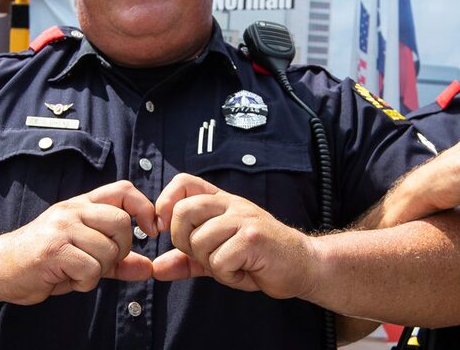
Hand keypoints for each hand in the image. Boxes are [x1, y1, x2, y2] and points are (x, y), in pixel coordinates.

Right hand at [0, 180, 156, 304]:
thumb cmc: (43, 260)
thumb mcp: (83, 254)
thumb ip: (117, 260)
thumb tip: (148, 268)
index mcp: (81, 205)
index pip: (124, 189)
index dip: (144, 207)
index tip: (150, 230)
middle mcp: (73, 211)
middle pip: (122, 222)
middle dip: (121, 249)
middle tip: (103, 261)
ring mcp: (62, 227)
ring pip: (108, 250)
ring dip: (99, 270)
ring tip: (78, 271)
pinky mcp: (54, 249)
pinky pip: (91, 269)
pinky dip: (85, 282)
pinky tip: (68, 279)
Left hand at [151, 173, 315, 299]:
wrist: (303, 265)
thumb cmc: (258, 259)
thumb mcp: (216, 256)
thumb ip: (185, 260)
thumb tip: (156, 268)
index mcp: (220, 202)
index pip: (183, 182)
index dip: (165, 202)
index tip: (165, 229)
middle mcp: (230, 204)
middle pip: (183, 211)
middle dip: (184, 242)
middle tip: (204, 255)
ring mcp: (243, 218)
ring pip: (199, 241)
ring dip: (211, 264)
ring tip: (233, 265)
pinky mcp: (253, 238)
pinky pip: (220, 262)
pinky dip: (228, 276)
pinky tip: (245, 272)